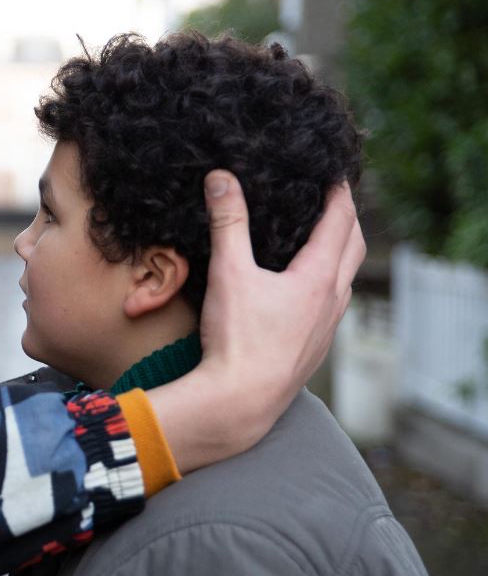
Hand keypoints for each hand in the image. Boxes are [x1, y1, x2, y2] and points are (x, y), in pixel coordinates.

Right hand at [148, 170, 364, 473]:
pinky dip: (327, 285)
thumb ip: (228, 222)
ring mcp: (326, 329)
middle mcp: (332, 301)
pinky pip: (331, 308)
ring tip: (324, 240)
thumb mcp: (229, 271)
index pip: (340, 223)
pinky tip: (305, 293)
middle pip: (354, 248)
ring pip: (345, 281)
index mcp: (318, 278)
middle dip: (348, 220)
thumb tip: (221, 178)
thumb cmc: (237, 338)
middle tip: (336, 200)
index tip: (337, 174)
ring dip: (342, 254)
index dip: (340, 194)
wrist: (240, 401)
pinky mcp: (312, 350)